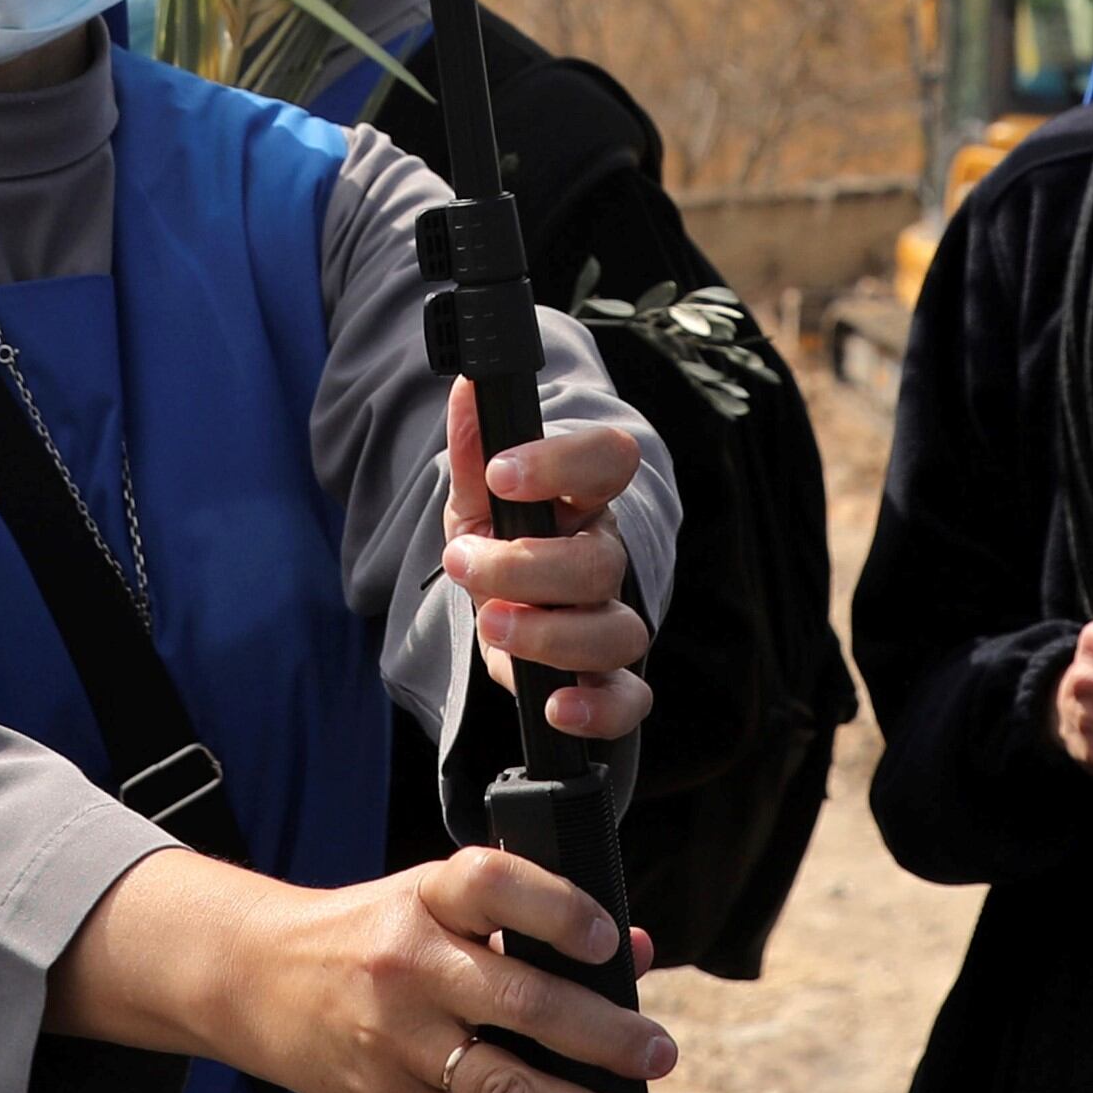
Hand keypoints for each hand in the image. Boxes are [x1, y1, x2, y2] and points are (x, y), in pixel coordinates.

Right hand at [48, 845, 675, 1092]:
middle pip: (520, 1002)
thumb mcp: (429, 903)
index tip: (611, 943)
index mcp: (424, 899)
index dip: (558, 910)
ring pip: (507, 1087)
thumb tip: (634, 954)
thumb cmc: (359, 934)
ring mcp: (397, 1038)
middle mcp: (410, 965)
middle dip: (604, 1036)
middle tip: (658, 1055)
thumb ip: (525, 920)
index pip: (494, 885)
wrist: (247, 975)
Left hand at [439, 383, 652, 741]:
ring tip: (492, 624)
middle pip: (599, 560)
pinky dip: (600, 709)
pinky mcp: (603, 678)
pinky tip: (557, 707)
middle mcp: (605, 557)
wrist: (503, 602)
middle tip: (462, 561)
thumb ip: (474, 446)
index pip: (609, 460)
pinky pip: (630, 700)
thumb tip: (468, 383)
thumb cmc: (500, 537)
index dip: (563, 462)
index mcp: (581, 500)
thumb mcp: (476, 493)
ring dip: (551, 634)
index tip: (503, 472)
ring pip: (619, 631)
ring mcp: (609, 618)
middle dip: (525, 566)